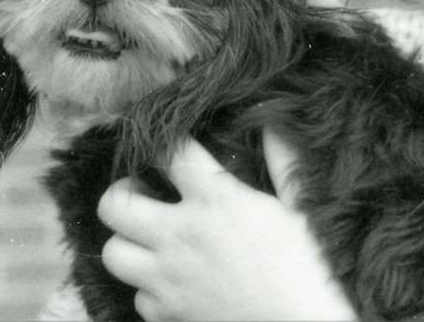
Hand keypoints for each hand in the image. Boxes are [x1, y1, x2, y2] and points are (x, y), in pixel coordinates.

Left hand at [97, 130, 357, 321]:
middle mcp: (180, 237)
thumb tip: (272, 121)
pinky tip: (172, 278)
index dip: (166, 141)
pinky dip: (148, 286)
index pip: (168, 153)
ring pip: (113, 253)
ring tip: (150, 236)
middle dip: (123, 191)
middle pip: (114, 205)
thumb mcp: (301, 206)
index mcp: (214, 201)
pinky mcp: (169, 315)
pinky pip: (136, 296)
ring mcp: (168, 280)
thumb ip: (283, 159)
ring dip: (127, 241)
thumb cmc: (310, 265)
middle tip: (143, 191)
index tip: (175, 145)